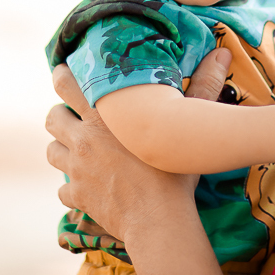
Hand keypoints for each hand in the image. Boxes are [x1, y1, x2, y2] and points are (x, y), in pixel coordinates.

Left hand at [45, 49, 232, 241]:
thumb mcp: (188, 124)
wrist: (159, 220)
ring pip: (51, 151)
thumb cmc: (175, 171)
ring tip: (78, 150)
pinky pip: (63, 188)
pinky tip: (88, 187)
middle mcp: (83, 139)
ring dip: (62, 148)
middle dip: (60, 114)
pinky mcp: (76, 196)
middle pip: (52, 117)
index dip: (63, 75)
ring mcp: (76, 169)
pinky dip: (72, 187)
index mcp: (105, 115)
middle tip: (74, 116)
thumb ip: (203, 86)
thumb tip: (223, 53)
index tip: (65, 72)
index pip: (66, 84)